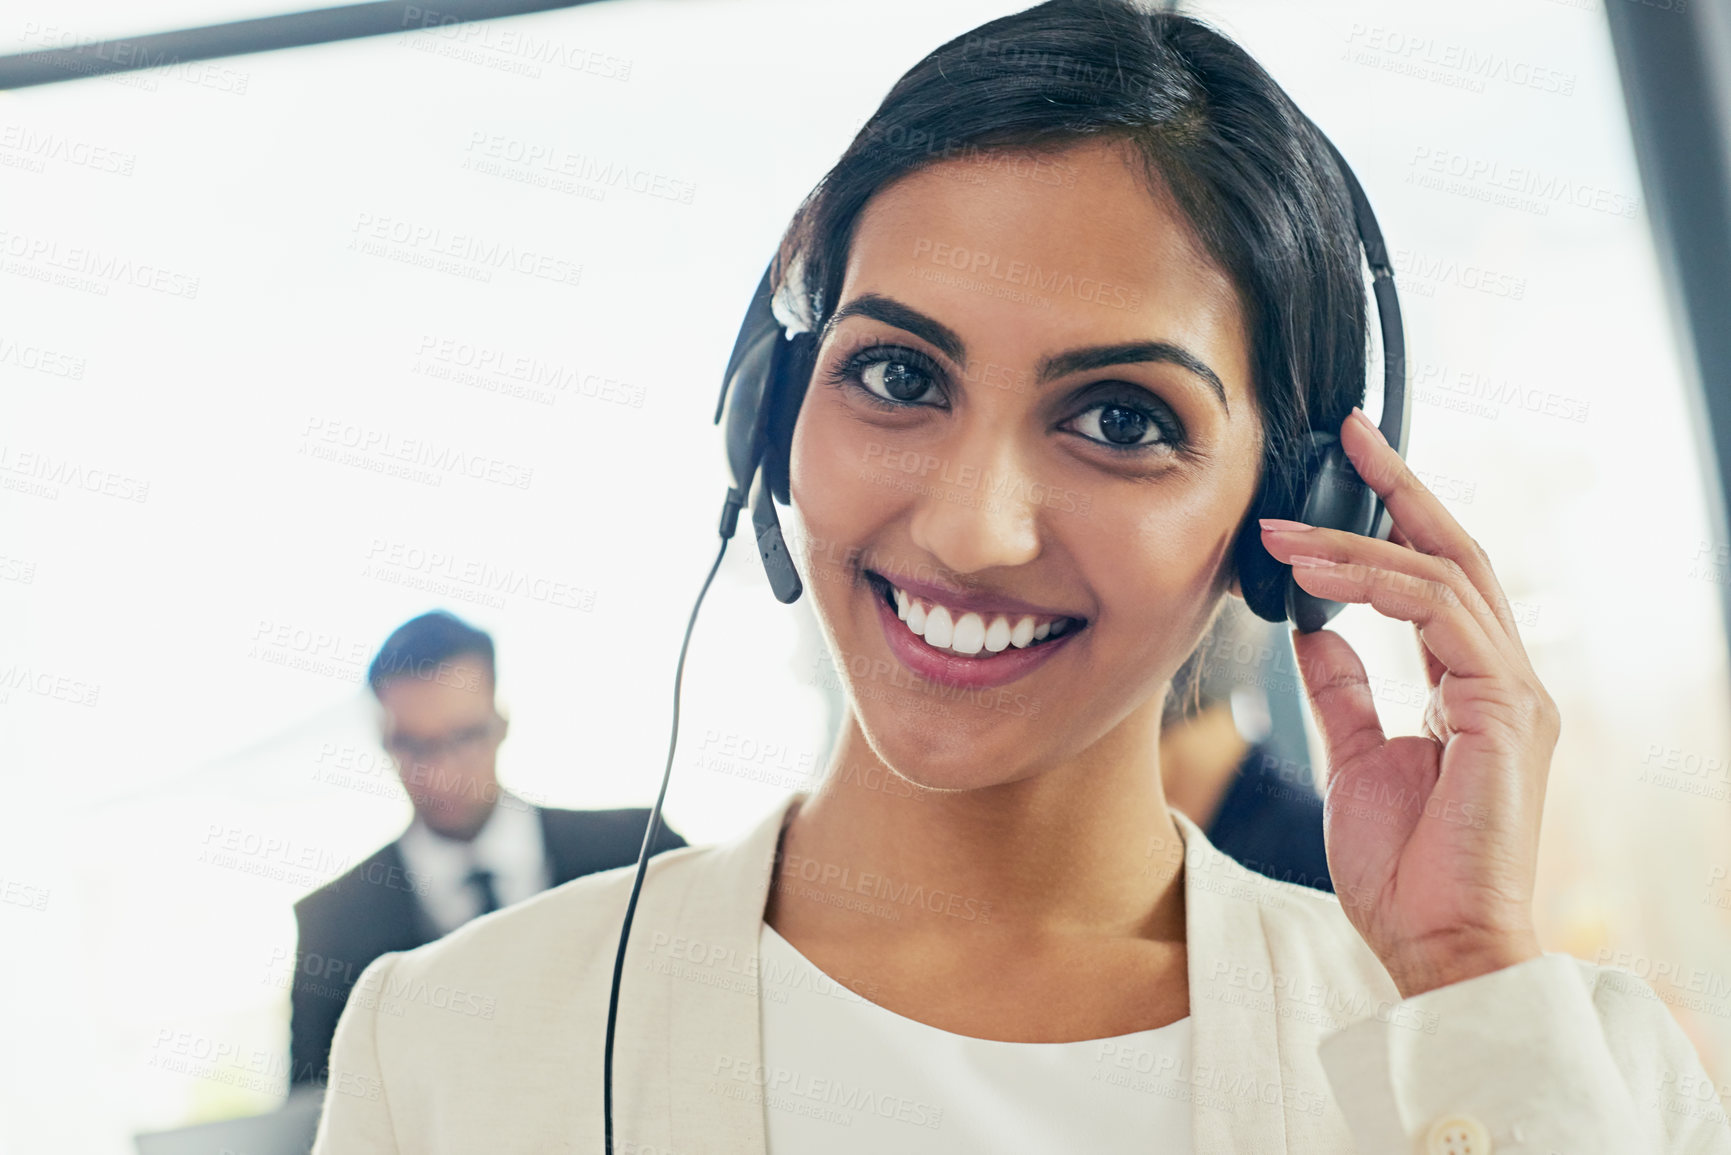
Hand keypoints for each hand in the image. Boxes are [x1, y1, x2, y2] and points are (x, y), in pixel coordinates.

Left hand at [1257, 407, 1555, 998]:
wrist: (1437, 946)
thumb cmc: (1404, 871)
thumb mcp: (1356, 758)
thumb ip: (1342, 689)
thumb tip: (1311, 631)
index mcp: (1475, 687)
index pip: (1438, 578)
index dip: (1397, 517)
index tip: (1349, 466)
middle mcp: (1505, 678)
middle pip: (1456, 552)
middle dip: (1400, 487)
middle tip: (1348, 433)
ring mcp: (1514, 690)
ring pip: (1441, 576)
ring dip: (1357, 544)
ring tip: (1283, 535)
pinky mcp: (1505, 709)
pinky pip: (1439, 616)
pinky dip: (1376, 585)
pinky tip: (1317, 578)